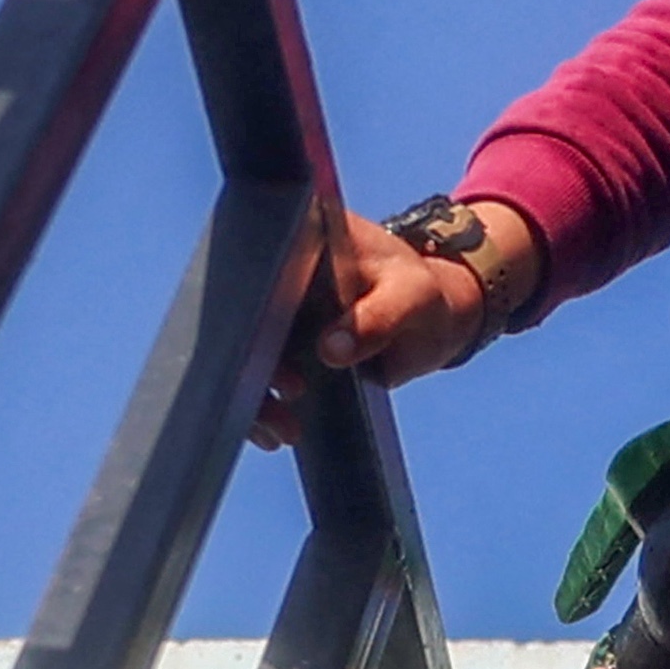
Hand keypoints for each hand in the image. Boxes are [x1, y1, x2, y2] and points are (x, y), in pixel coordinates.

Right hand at [258, 199, 541, 449]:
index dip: (248, 310)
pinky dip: (263, 406)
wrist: (430, 320)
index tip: (264, 352)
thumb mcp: (413, 298)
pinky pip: (258, 374)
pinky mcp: (279, 342)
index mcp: (300, 235)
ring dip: (254, 396)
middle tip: (290, 395)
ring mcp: (274, 308)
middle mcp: (276, 268)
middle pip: (239, 316)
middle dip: (249, 365)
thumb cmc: (422, 295)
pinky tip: (277, 433)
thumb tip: (330, 349)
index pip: (254, 266)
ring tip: (284, 431)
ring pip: (243, 352)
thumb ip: (379, 318)